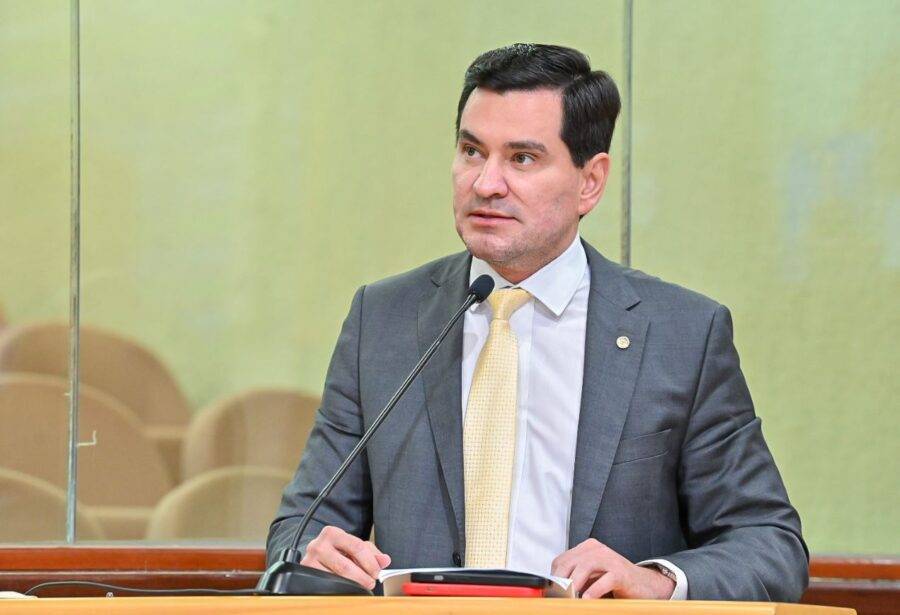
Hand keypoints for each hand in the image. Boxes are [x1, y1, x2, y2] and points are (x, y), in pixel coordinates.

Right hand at [300, 525, 390, 589]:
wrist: (316, 554)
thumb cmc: (337, 550)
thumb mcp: (354, 546)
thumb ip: (371, 552)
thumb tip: (384, 560)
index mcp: (332, 533)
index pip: (356, 547)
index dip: (370, 562)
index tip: (377, 572)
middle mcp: (318, 544)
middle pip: (346, 566)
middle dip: (362, 577)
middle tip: (370, 582)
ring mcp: (309, 560)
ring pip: (336, 578)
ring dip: (352, 584)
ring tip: (360, 585)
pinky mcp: (306, 573)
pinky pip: (326, 584)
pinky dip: (339, 587)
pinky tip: (346, 586)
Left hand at [551, 539, 674, 598]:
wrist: (645, 586)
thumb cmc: (614, 583)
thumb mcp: (590, 578)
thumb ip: (574, 579)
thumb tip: (554, 590)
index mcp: (587, 548)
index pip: (561, 561)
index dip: (553, 577)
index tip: (550, 593)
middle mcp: (597, 549)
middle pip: (570, 562)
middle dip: (560, 581)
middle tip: (557, 597)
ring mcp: (610, 559)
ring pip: (585, 567)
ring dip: (574, 584)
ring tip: (569, 598)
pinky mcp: (621, 572)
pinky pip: (604, 580)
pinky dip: (593, 591)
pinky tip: (587, 600)